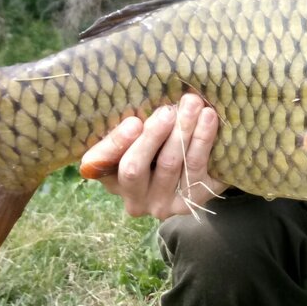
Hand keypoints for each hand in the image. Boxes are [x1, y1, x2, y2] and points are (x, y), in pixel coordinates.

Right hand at [79, 93, 228, 218]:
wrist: (199, 170)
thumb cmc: (159, 143)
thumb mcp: (140, 134)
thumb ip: (136, 124)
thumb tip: (150, 100)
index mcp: (109, 177)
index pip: (98, 162)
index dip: (115, 143)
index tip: (133, 122)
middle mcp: (132, 198)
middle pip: (134, 168)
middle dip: (153, 136)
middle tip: (168, 110)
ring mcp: (161, 204)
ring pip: (169, 165)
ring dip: (182, 131)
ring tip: (193, 105)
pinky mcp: (191, 202)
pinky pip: (196, 168)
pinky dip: (203, 140)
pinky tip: (208, 119)